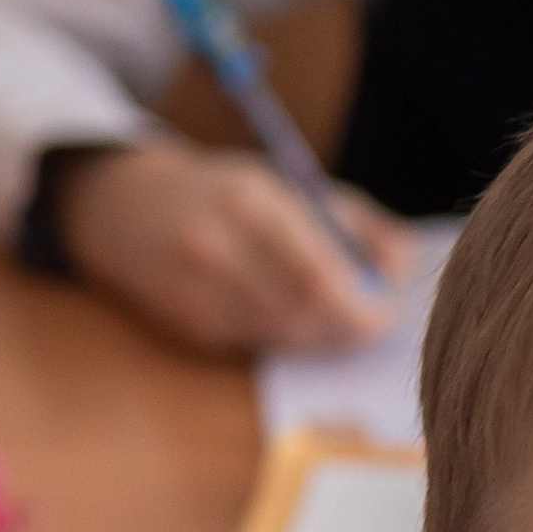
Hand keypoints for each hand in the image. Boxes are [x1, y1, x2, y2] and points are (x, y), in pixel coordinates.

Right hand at [54, 142, 407, 354]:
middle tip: (370, 325)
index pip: (320, 276)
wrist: (125, 205)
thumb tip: (407, 267)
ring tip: (336, 319)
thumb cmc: (228, 193)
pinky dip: (287, 339)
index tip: (386, 314)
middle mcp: (216, 246)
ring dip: (321, 338)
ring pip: (284, 337)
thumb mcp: (290, 186)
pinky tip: (291, 319)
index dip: (362, 308)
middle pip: (304, 314)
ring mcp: (196, 291)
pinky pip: (258, 345)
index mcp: (249, 201)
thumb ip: (358, 224)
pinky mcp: (190, 325)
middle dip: (347, 328)